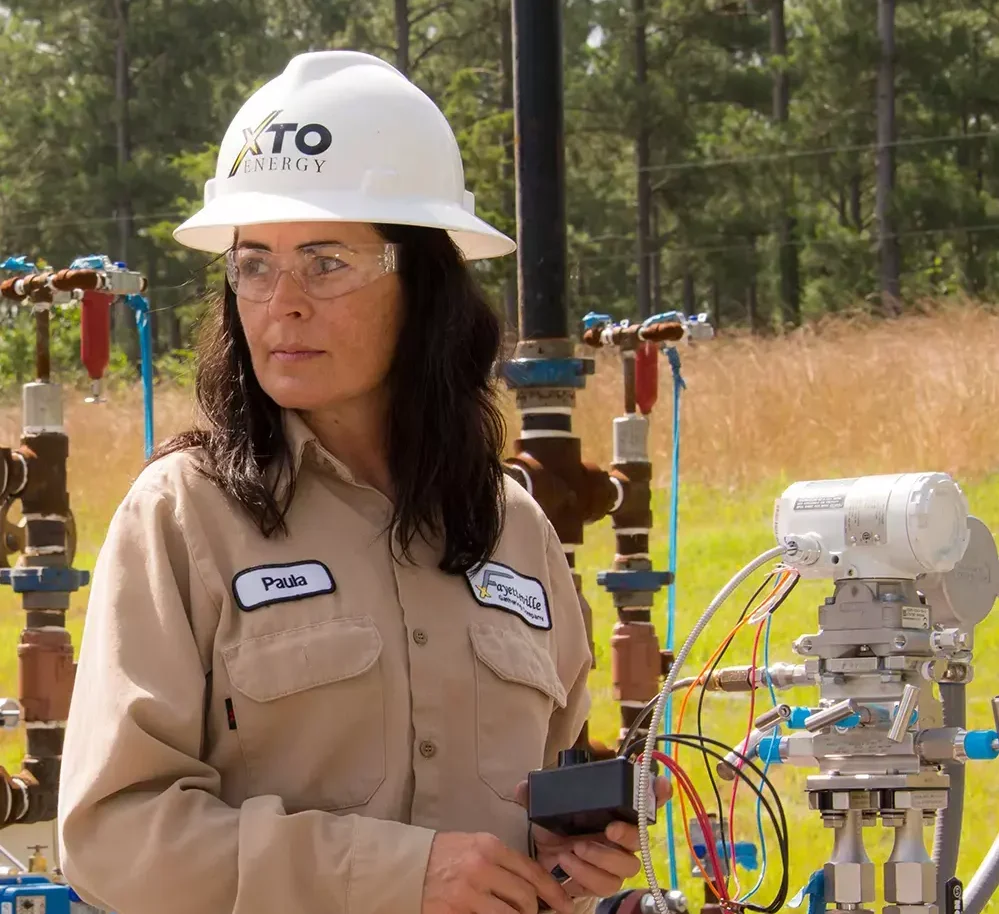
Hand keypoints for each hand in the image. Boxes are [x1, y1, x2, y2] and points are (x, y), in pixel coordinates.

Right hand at [422, 831, 574, 913]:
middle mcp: (482, 868)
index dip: (554, 892)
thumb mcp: (475, 846)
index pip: (532, 871)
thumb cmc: (444, 855)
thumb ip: (503, 861)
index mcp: (490, 847)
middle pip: (526, 898)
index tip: (566, 905)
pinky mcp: (454, 913)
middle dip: (533, 911)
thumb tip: (532, 884)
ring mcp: (468, 894)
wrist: (405, 867)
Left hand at [514, 776, 671, 898]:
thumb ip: (536, 796)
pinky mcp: (600, 883)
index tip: (660, 786)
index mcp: (614, 813)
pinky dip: (585, 875)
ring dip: (601, 858)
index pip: (645, 803)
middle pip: (640, 840)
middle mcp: (620, 838)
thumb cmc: (554, 830)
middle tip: (608, 829)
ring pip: (626, 867)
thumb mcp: (545, 809)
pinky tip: (567, 864)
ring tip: (575, 850)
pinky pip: (604, 885)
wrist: (541, 863)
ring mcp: (613, 863)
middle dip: (627, 835)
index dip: (657, 794)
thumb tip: (523, 786)